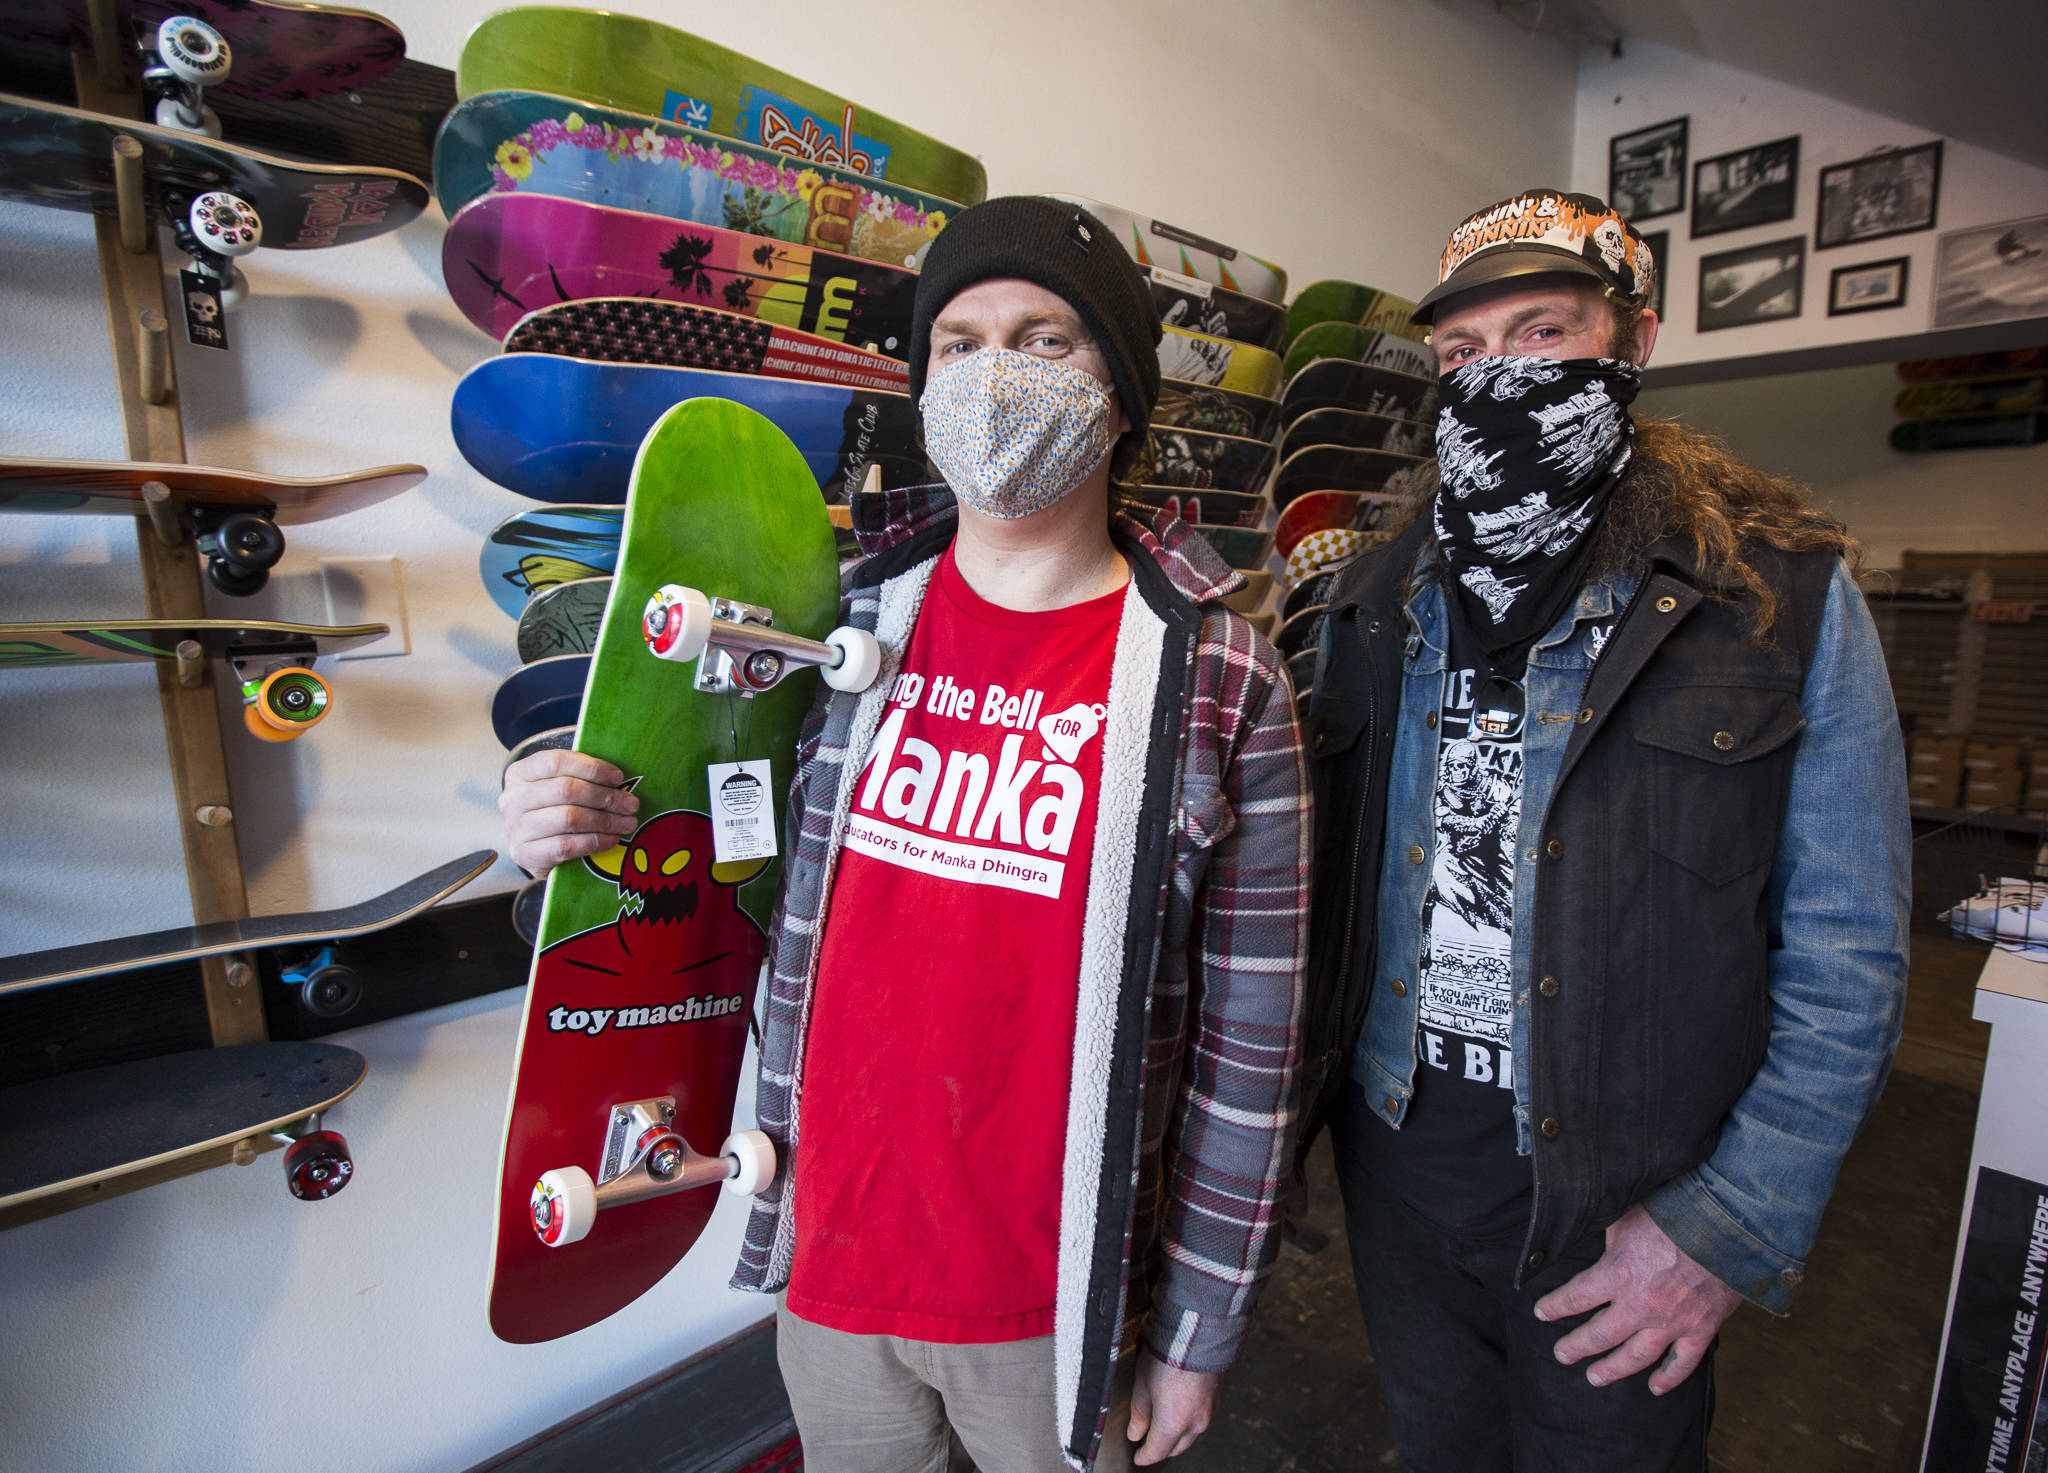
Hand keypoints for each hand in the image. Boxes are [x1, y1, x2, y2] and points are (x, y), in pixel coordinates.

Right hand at [499, 750, 637, 876]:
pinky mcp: (524, 854)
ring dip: (605, 821)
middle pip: (566, 790)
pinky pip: (566, 846)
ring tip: (627, 823)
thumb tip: (619, 779)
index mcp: (520, 773)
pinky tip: (611, 839)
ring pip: (568, 818)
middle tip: (630, 804)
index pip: (556, 762)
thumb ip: (580, 778)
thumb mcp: (558, 787)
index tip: (618, 777)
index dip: (591, 768)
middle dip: (605, 797)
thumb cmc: (552, 811)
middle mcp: (512, 799)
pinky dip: (595, 841)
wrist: (533, 851)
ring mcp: (515, 828)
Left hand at [1126, 1348, 1222, 1464]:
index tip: (1138, 1457)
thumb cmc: (1169, 1353)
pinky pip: (1202, 1416)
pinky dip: (1190, 1418)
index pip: (1157, 1452)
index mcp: (1174, 1423)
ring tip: (1164, 1422)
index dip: (1144, 1456)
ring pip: (1192, 1433)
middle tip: (1148, 1441)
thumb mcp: (1143, 1382)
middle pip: (1177, 1447)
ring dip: (1178, 1433)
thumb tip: (1135, 1432)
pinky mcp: (1217, 1396)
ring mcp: (1210, 1410)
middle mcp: (1195, 1422)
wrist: (1199, 1329)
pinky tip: (1181, 1407)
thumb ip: (1139, 1411)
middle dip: (1162, 1447)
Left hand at [1533, 1205, 1742, 1395]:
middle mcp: (1641, 1304)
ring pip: (1636, 1356)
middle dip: (1576, 1346)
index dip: (1555, 1306)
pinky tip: (1655, 1388)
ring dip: (1613, 1369)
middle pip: (1600, 1335)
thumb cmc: (1676, 1213)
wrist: (1730, 1225)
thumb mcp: (1629, 1216)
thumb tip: (1592, 1239)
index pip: (1575, 1297)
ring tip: (1595, 1377)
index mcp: (1619, 1273)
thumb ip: (1609, 1237)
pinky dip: (1669, 1378)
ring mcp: (1673, 1322)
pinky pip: (1683, 1363)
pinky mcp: (1701, 1329)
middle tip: (1563, 1354)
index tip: (1542, 1313)